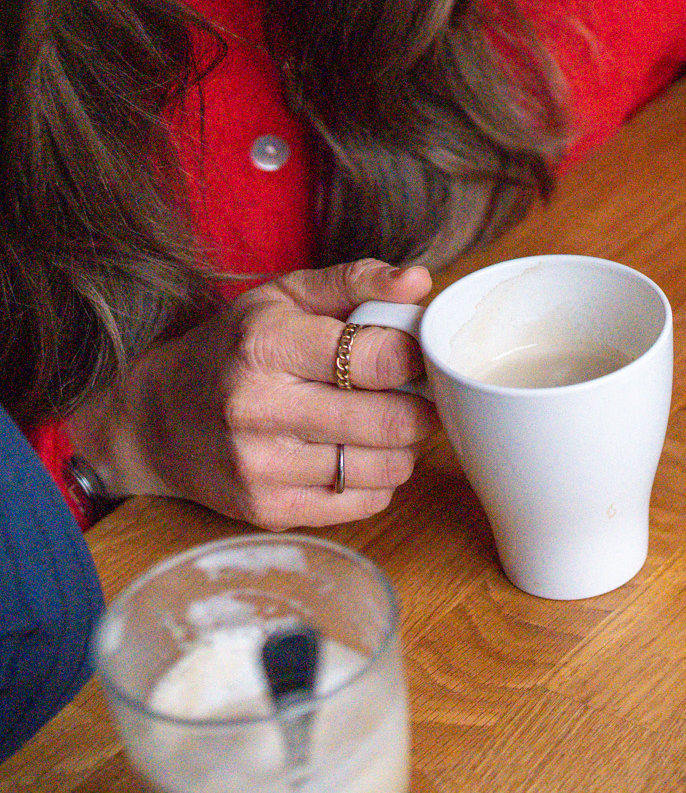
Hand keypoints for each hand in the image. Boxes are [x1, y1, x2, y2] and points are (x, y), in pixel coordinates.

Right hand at [68, 260, 435, 528]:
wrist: (158, 418)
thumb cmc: (236, 348)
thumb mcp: (284, 297)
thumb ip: (356, 282)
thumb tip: (419, 281)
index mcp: (265, 345)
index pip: (382, 359)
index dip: (414, 358)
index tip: (412, 356)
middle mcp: (258, 408)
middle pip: (394, 421)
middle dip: (419, 407)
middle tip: (409, 395)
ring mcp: (261, 466)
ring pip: (389, 467)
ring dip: (402, 447)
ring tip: (379, 425)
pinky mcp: (270, 511)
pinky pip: (368, 502)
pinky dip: (378, 480)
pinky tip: (355, 456)